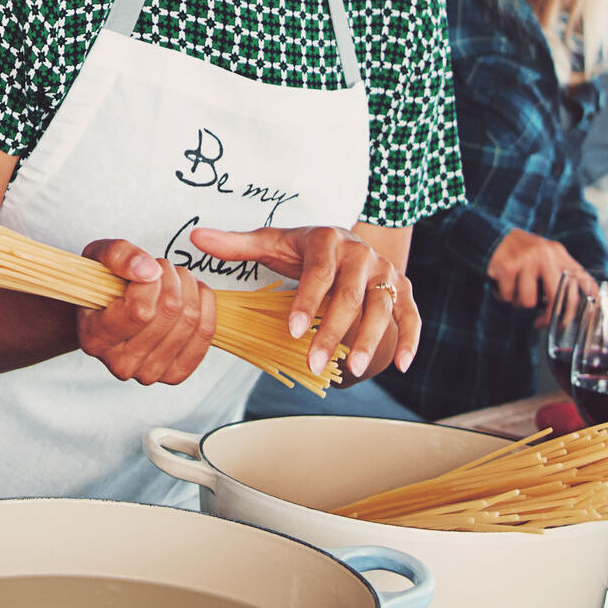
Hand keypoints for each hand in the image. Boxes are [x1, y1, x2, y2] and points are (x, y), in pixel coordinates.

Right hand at [73, 240, 216, 385]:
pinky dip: (205, 304)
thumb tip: (149, 271)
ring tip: (174, 278)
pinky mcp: (174, 374)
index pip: (140, 311)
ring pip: (190, 320)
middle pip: (169, 312)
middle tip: (162, 268)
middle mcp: (120, 363)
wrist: (108, 312)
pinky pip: (205, 334)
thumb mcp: (98, 256)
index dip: (151, 281)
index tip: (147, 267)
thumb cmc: (102, 284)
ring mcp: (149, 373)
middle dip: (171, 278)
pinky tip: (192, 292)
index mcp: (95, 338)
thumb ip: (119, 256)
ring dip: (189, 287)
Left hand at [188, 226, 419, 378]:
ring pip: (382, 308)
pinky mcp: (404, 290)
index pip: (317, 274)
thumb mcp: (272, 242)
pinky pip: (411, 316)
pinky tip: (401, 366)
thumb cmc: (305, 248)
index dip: (306, 302)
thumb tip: (196, 237)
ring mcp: (386, 272)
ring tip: (353, 370)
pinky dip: (410, 340)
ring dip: (370, 341)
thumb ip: (237, 244)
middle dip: (333, 332)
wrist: (349, 239)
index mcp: (327, 242)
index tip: (293, 331)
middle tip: (315, 363)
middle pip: (350, 296)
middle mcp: (360, 255)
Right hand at [486, 231, 587, 323]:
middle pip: (558, 297)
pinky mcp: (507, 267)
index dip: (582, 302)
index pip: (581, 280)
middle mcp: (545, 255)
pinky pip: (508, 296)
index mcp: (558, 253)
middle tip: (542, 323)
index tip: (571, 318)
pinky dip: (503, 296)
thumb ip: (559, 271)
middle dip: (550, 316)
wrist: (488, 233)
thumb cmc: (518, 250)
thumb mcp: (544, 254)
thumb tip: (576, 302)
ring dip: (519, 302)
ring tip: (514, 291)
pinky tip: (501, 285)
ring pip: (529, 301)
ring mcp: (526, 260)